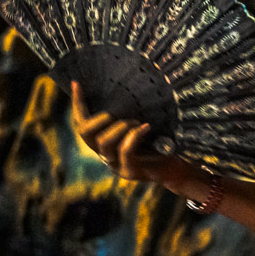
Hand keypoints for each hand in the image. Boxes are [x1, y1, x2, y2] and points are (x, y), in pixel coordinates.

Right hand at [70, 81, 196, 187]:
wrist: (177, 167)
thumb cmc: (160, 141)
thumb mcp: (140, 124)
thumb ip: (127, 114)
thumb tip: (124, 87)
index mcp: (103, 142)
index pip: (82, 123)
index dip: (78, 103)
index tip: (76, 83)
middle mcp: (104, 154)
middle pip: (85, 133)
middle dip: (100, 118)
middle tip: (118, 113)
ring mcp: (115, 165)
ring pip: (103, 142)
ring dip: (121, 126)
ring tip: (137, 122)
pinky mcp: (129, 172)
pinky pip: (125, 150)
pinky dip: (135, 135)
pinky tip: (146, 127)